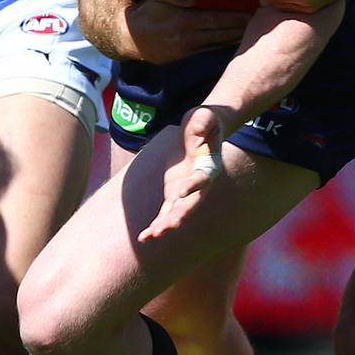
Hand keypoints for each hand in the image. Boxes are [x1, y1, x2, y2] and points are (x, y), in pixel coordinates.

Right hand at [126, 0, 248, 63]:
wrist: (128, 38)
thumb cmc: (145, 13)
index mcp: (184, 21)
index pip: (216, 20)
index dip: (236, 18)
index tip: (252, 13)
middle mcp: (188, 38)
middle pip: (221, 34)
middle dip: (241, 29)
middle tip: (262, 24)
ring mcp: (187, 50)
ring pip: (217, 45)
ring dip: (235, 40)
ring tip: (255, 35)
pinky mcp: (184, 58)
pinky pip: (208, 51)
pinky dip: (223, 47)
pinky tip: (235, 44)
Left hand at [138, 104, 222, 241]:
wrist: (201, 129)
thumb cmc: (205, 122)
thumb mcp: (206, 117)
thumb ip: (204, 121)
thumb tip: (198, 128)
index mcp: (210, 167)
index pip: (202, 179)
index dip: (193, 186)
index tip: (181, 192)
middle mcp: (200, 184)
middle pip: (190, 204)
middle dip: (178, 216)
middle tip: (166, 227)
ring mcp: (187, 191)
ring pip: (176, 213)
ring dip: (164, 225)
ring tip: (150, 236)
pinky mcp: (174, 193)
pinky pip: (165, 212)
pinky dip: (157, 225)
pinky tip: (145, 237)